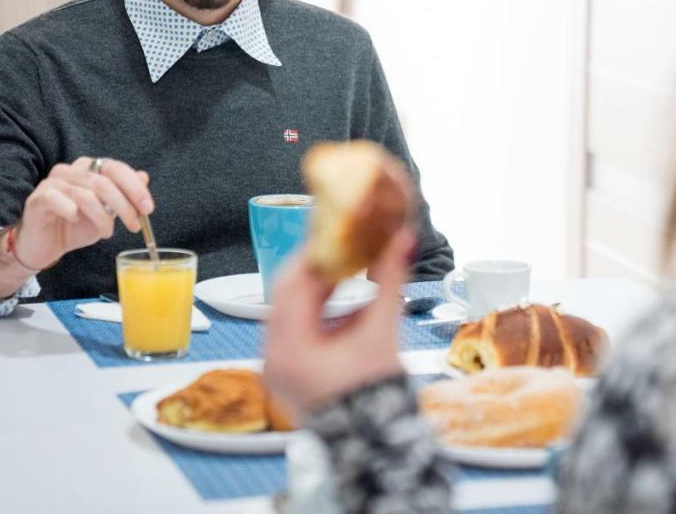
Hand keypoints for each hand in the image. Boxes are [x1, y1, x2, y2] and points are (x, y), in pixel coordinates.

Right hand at [12, 156, 153, 269]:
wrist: (46, 247)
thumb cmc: (76, 227)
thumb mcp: (107, 213)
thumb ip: (123, 195)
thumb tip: (144, 176)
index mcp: (88, 168)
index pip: (116, 168)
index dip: (135, 188)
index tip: (148, 209)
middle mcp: (70, 170)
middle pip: (104, 181)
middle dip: (124, 205)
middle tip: (135, 225)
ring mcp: (51, 182)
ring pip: (85, 195)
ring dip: (102, 218)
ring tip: (107, 233)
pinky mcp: (37, 198)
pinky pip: (58, 200)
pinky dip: (73, 213)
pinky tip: (76, 222)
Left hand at [264, 228, 413, 413]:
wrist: (374, 440)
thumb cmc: (376, 395)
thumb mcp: (382, 332)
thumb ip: (390, 282)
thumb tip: (401, 242)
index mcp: (290, 347)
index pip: (295, 283)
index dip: (318, 255)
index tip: (337, 234)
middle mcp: (274, 356)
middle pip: (287, 293)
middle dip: (316, 269)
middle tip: (340, 247)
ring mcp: (276, 365)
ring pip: (288, 308)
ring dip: (315, 288)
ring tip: (343, 270)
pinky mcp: (286, 370)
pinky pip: (292, 327)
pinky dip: (313, 311)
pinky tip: (338, 302)